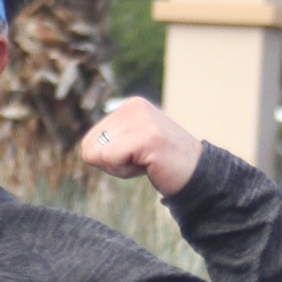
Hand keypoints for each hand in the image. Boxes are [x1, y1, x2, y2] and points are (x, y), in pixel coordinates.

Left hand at [78, 96, 205, 198]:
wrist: (198, 174)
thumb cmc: (162, 164)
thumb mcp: (131, 146)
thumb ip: (109, 142)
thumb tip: (84, 151)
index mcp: (128, 106)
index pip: (89, 141)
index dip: (108, 160)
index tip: (135, 158)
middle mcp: (132, 107)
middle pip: (89, 148)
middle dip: (111, 165)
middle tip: (141, 161)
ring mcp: (140, 120)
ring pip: (98, 155)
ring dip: (120, 169)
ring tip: (146, 162)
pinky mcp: (145, 136)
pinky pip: (110, 159)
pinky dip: (125, 171)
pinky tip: (148, 165)